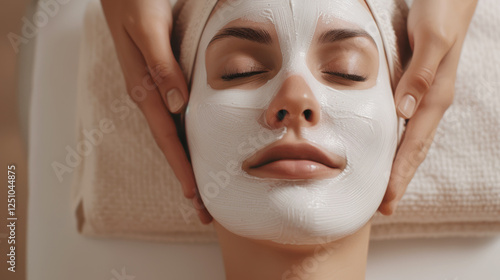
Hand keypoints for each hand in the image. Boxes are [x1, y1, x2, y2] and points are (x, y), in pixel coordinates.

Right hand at [100, 0, 211, 223]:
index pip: (167, 138)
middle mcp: (149, 98)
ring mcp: (155, 94)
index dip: (182, 168)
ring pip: (174, 138)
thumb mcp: (150, 29)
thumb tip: (178, 103)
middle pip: (171, 147)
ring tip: (202, 196)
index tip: (196, 196)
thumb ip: (162, 65)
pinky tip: (197, 154)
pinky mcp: (163, 85)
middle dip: (187, 180)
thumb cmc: (137, 5)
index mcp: (143, 90)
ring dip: (188, 167)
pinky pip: (176, 121)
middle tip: (204, 212)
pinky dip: (188, 143)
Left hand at [378, 0, 477, 214]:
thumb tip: (404, 111)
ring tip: (386, 188)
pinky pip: (407, 123)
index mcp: (435, 95)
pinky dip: (397, 142)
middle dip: (400, 179)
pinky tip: (388, 149)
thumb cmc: (440, 11)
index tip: (387, 199)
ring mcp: (426, 95)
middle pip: (415, 149)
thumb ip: (420, 73)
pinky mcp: (418, 86)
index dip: (400, 173)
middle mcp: (432, 100)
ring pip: (412, 139)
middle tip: (384, 207)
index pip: (414, 144)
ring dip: (399, 165)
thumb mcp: (430, 38)